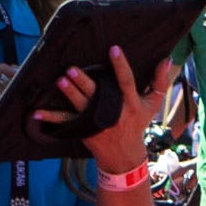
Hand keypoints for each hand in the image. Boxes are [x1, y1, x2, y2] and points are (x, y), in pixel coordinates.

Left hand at [36, 47, 175, 175]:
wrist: (124, 156)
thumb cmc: (138, 125)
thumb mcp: (153, 105)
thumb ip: (160, 82)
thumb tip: (168, 59)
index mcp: (129, 103)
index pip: (126, 81)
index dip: (121, 66)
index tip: (114, 49)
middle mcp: (112, 112)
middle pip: (98, 95)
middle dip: (85, 83)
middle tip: (74, 69)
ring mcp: (95, 121)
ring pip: (81, 106)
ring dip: (70, 93)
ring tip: (60, 80)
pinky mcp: (83, 129)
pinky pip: (65, 122)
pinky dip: (50, 118)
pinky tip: (37, 113)